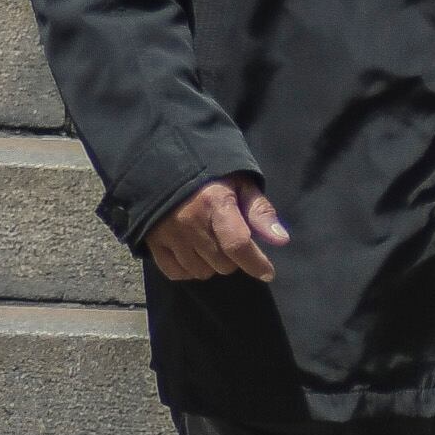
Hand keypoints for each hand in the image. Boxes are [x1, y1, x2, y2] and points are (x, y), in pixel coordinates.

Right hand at [149, 174, 287, 284]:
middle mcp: (190, 222)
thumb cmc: (211, 172)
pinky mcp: (152, 242)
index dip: (255, 263)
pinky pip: (176, 273)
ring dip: (212, 265)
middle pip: (222, 263)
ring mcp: (169, 234)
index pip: (237, 244)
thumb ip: (260, 211)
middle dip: (234, 258)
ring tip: (212, 244)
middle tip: (232, 240)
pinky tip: (194, 254)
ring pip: (201, 272)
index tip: (267, 273)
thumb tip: (281, 240)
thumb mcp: (240, 182)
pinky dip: (189, 270)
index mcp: (215, 203)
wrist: (165, 161)